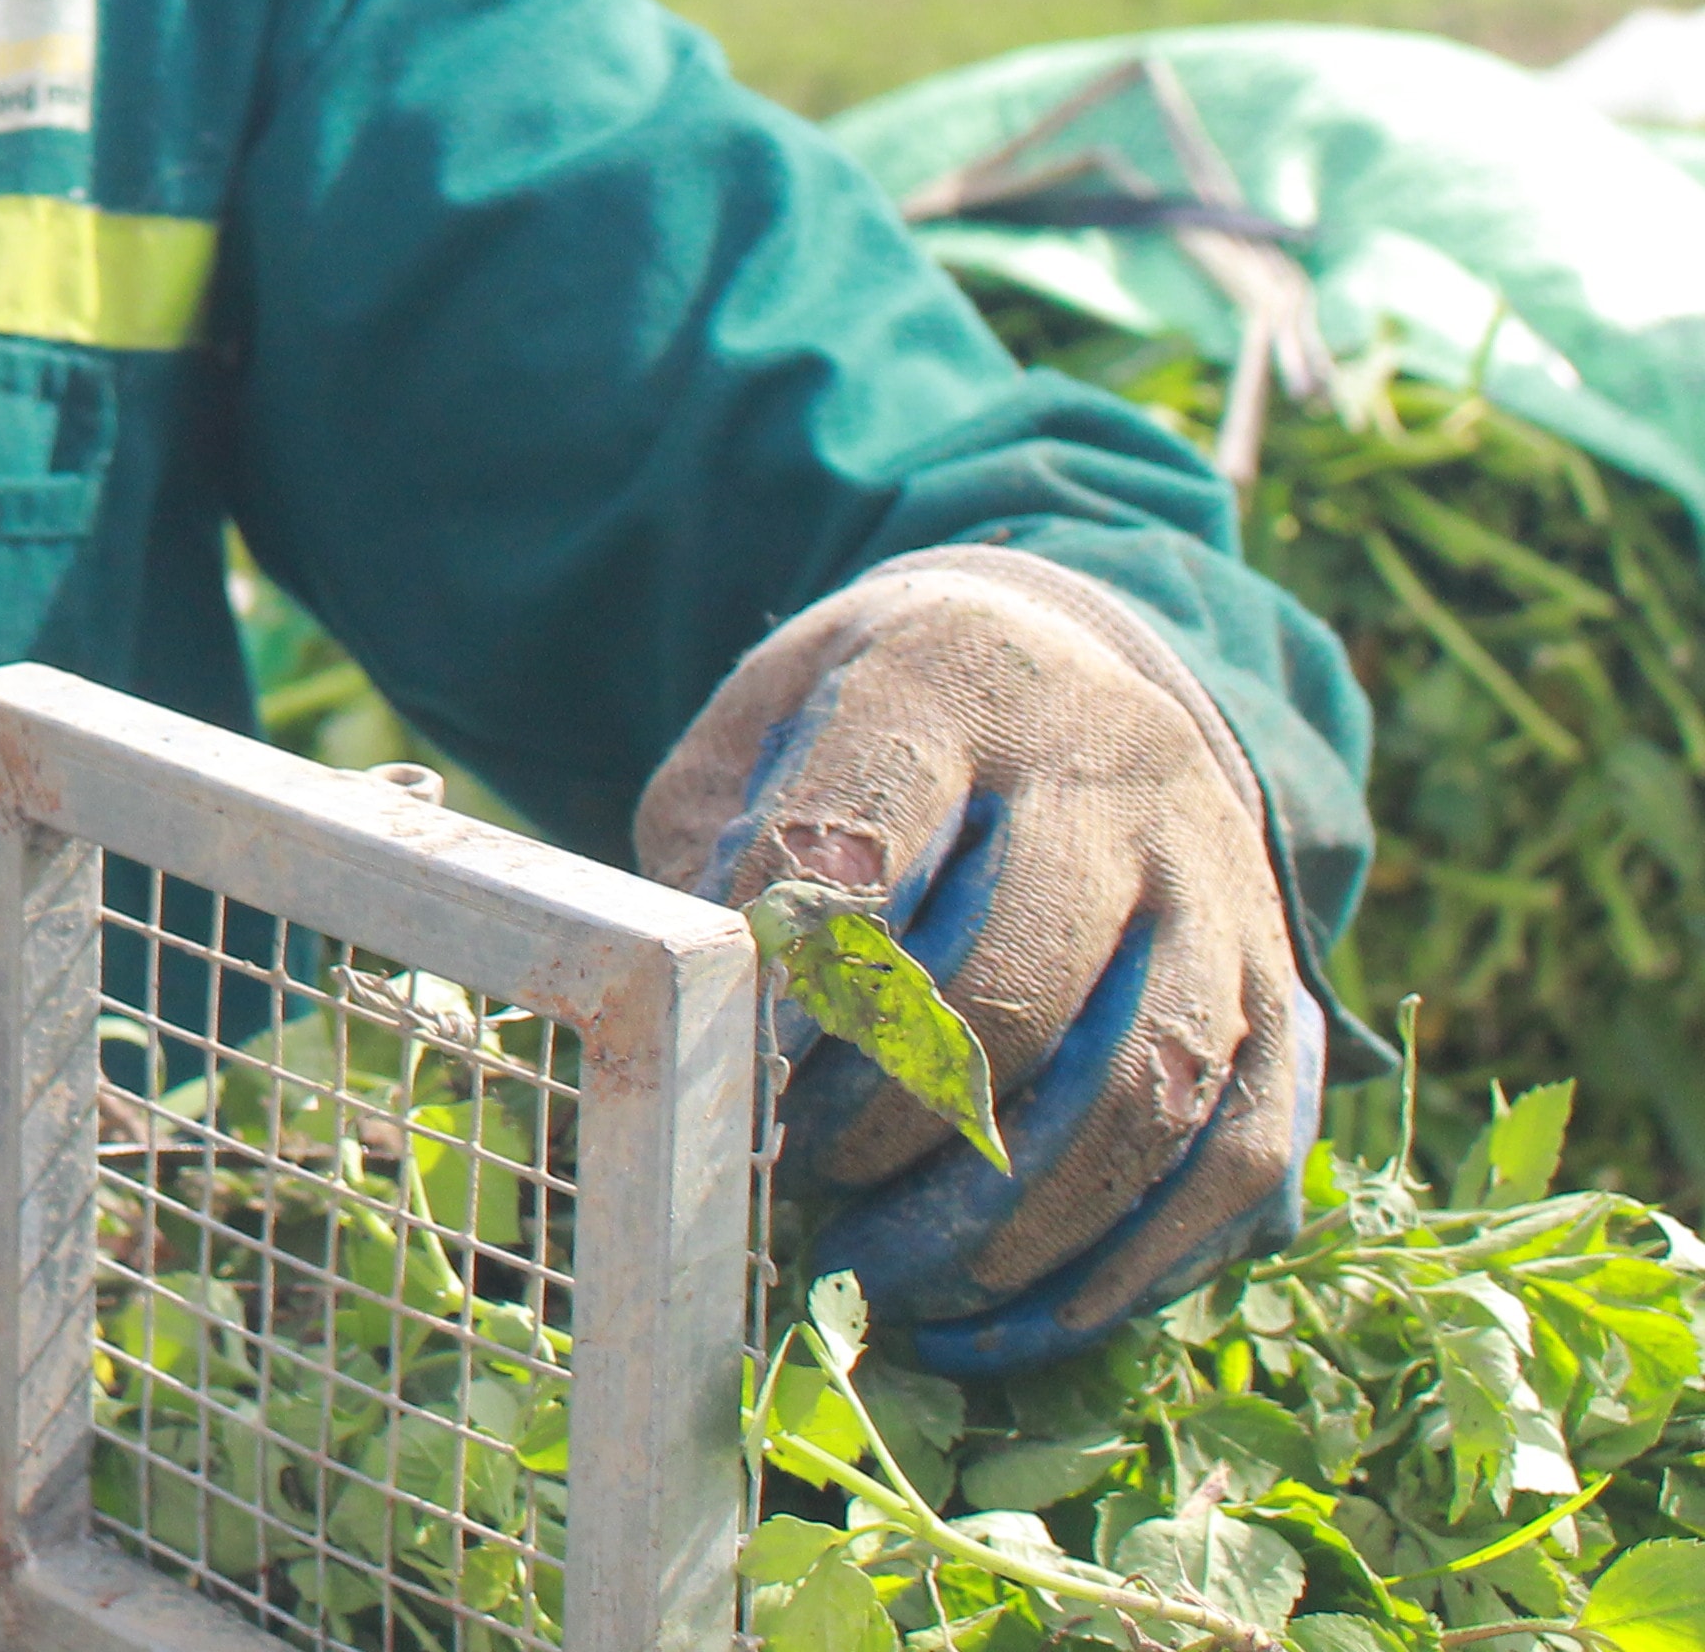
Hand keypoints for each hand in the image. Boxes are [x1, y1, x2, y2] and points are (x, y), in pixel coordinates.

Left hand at [639, 545, 1322, 1376]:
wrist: (1065, 660)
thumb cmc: (862, 726)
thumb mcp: (758, 728)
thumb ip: (714, 851)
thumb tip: (694, 1022)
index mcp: (945, 682)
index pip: (862, 841)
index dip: (796, 984)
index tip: (740, 1076)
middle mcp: (1109, 773)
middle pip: (1016, 987)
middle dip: (892, 1120)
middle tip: (805, 1181)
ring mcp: (1216, 883)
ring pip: (1144, 1086)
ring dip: (1002, 1218)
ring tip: (878, 1274)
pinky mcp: (1282, 984)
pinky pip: (1239, 1152)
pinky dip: (1123, 1263)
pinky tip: (1002, 1317)